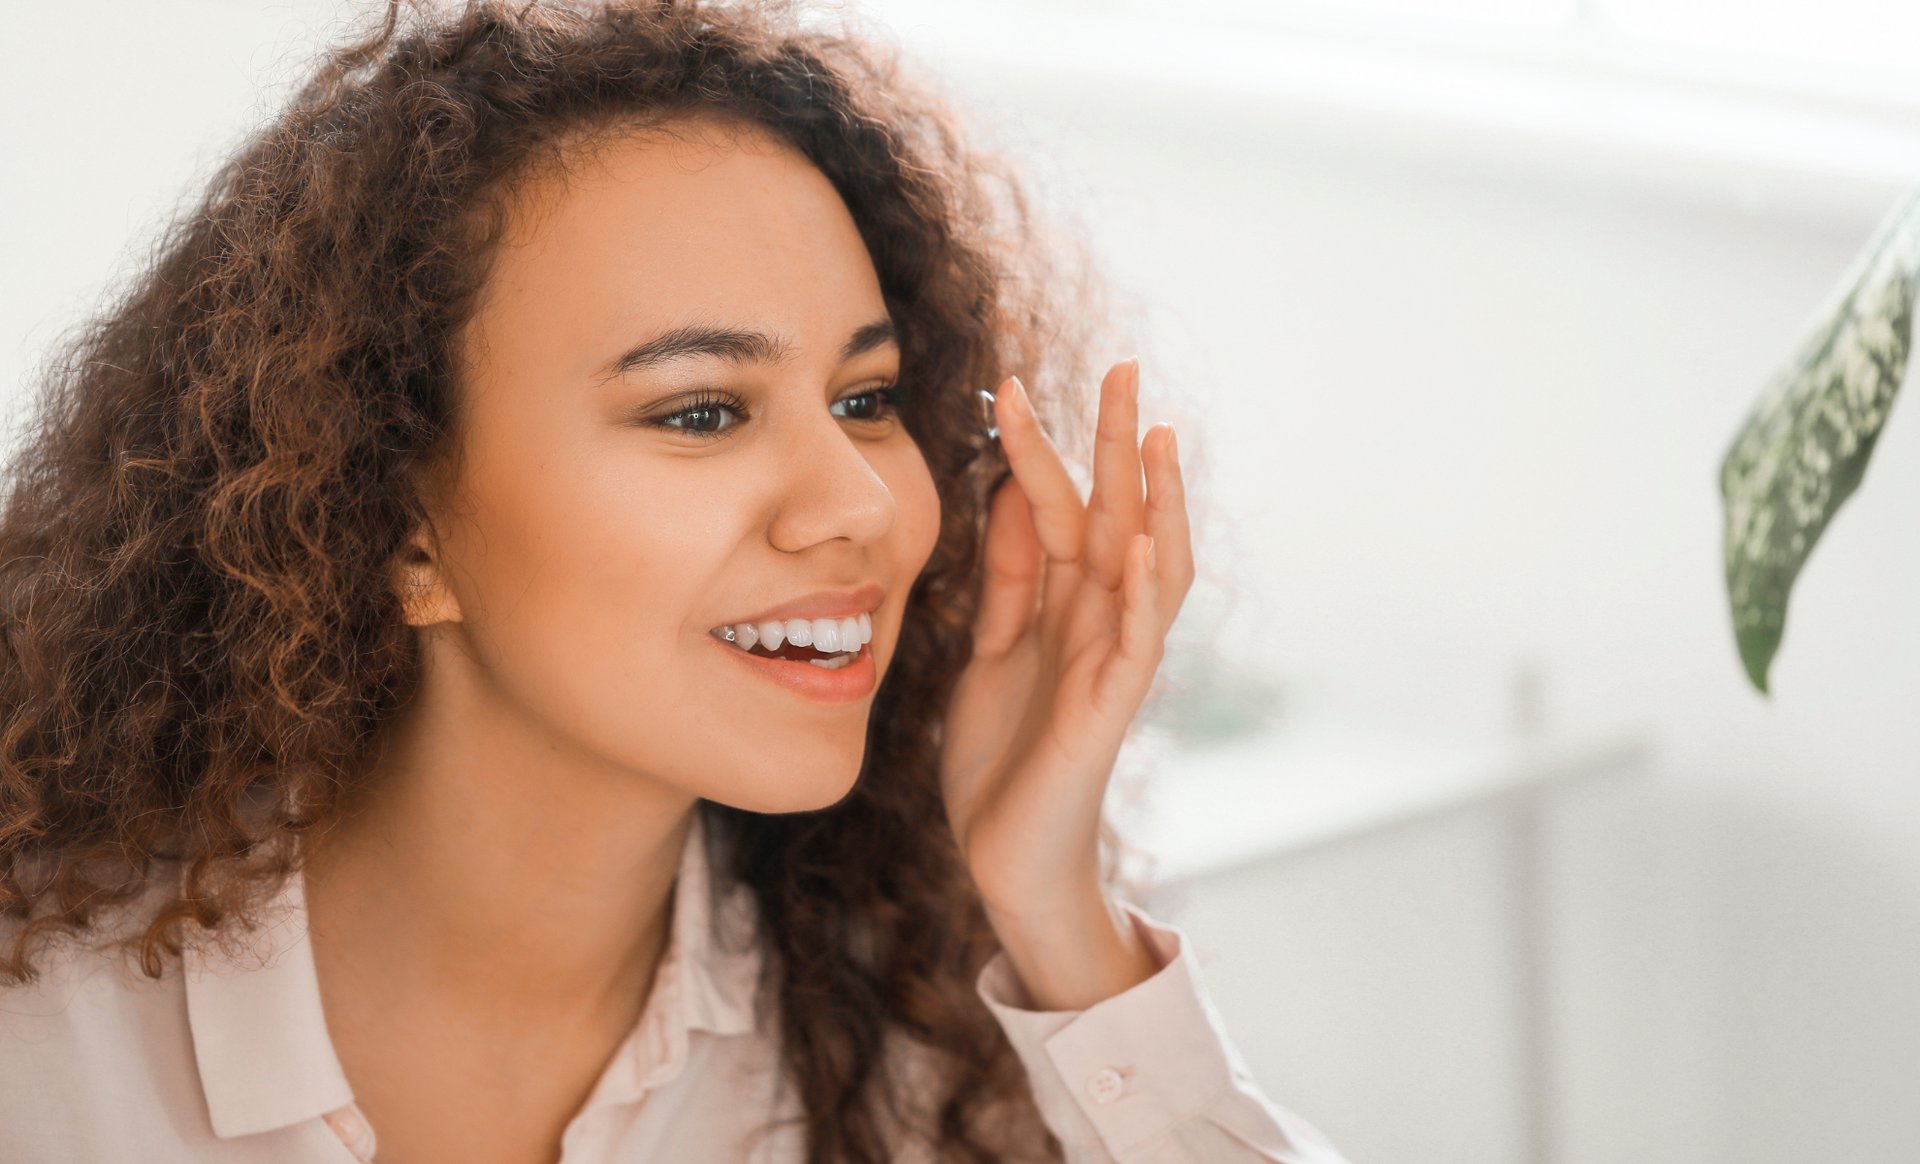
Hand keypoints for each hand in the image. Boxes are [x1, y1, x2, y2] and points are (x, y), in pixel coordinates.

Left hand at [939, 357, 1192, 934]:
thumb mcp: (992, 648)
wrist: (1005, 857)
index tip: (1008, 385)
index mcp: (1063, 604)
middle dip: (1118, 442)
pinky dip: (1145, 591)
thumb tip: (1012, 491)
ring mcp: (1111, 661)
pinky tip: (1145, 543)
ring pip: (1151, 565)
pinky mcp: (1110, 709)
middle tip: (1123, 366)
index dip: (1038, 447)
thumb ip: (1008, 578)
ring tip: (1158, 435)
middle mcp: (1098, 621)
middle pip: (1117, 514)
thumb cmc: (1004, 759)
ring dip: (1157, 500)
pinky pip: (1138, 641)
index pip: (1059, 506)